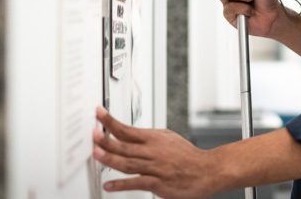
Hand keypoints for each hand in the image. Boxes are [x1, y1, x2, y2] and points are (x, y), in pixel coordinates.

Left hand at [92, 107, 222, 197]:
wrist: (208, 171)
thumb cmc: (188, 156)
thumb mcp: (168, 139)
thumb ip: (147, 138)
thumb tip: (127, 134)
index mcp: (155, 138)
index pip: (127, 128)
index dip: (111, 121)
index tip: (98, 114)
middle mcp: (154, 152)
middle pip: (125, 145)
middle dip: (106, 139)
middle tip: (92, 135)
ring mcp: (155, 168)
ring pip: (128, 163)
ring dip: (110, 158)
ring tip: (96, 154)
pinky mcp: (158, 184)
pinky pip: (137, 182)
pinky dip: (121, 185)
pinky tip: (109, 185)